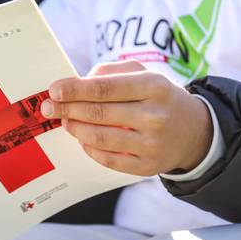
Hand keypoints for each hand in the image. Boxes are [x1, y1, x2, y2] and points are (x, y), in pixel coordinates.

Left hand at [40, 60, 211, 176]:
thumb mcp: (143, 73)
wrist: (193, 130)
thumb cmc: (158, 96)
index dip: (76, 89)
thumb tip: (76, 84)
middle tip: (47, 107)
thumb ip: (110, 72)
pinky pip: (109, 159)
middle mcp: (155, 116)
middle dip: (67, 109)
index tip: (53, 89)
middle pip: (99, 113)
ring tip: (65, 121)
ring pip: (101, 138)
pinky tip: (83, 139)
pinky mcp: (148, 166)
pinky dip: (90, 148)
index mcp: (154, 86)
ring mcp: (153, 144)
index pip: (106, 87)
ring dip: (76, 128)